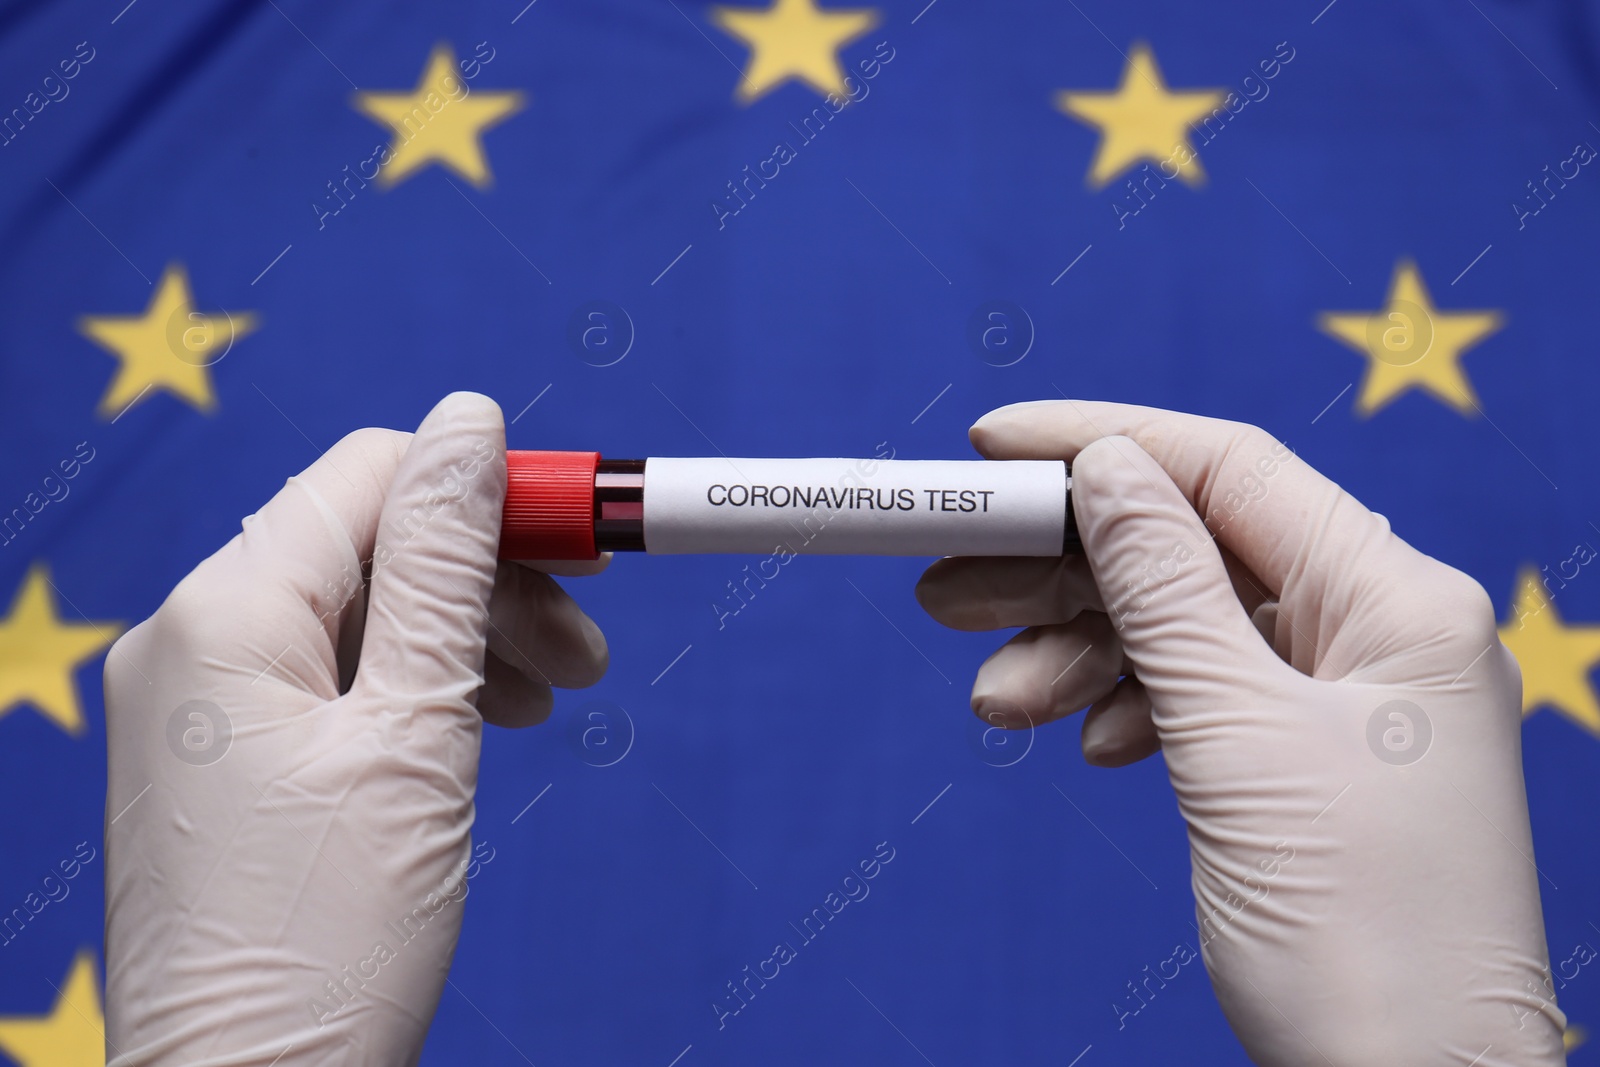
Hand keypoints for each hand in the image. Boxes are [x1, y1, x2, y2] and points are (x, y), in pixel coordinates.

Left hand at [103, 393, 607, 1065]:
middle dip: (489, 580)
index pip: (368, 476)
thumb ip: (445, 564)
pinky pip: (331, 679)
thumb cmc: (332, 937)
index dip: (488, 490)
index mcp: (223, 615)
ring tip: (552, 700)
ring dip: (467, 637)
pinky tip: (485, 725)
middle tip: (586, 646)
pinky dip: (417, 688)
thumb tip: (469, 420)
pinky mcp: (220, 761)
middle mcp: (187, 640)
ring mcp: (196, 706)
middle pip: (368, 546)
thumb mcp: (416, 730)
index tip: (586, 537)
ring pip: (360, 614)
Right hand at [916, 401, 1564, 1065]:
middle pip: (1191, 551)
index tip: (993, 446)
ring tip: (995, 698)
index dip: (1105, 443)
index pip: (1232, 472)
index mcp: (1398, 602)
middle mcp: (1378, 632)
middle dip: (1064, 568)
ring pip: (1182, 629)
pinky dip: (1127, 707)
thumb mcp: (1239, 742)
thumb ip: (1164, 591)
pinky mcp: (1305, 759)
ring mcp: (1343, 698)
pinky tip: (1088, 740)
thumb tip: (1106, 468)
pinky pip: (1197, 696)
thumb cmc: (1361, 937)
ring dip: (1079, 653)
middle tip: (947, 583)